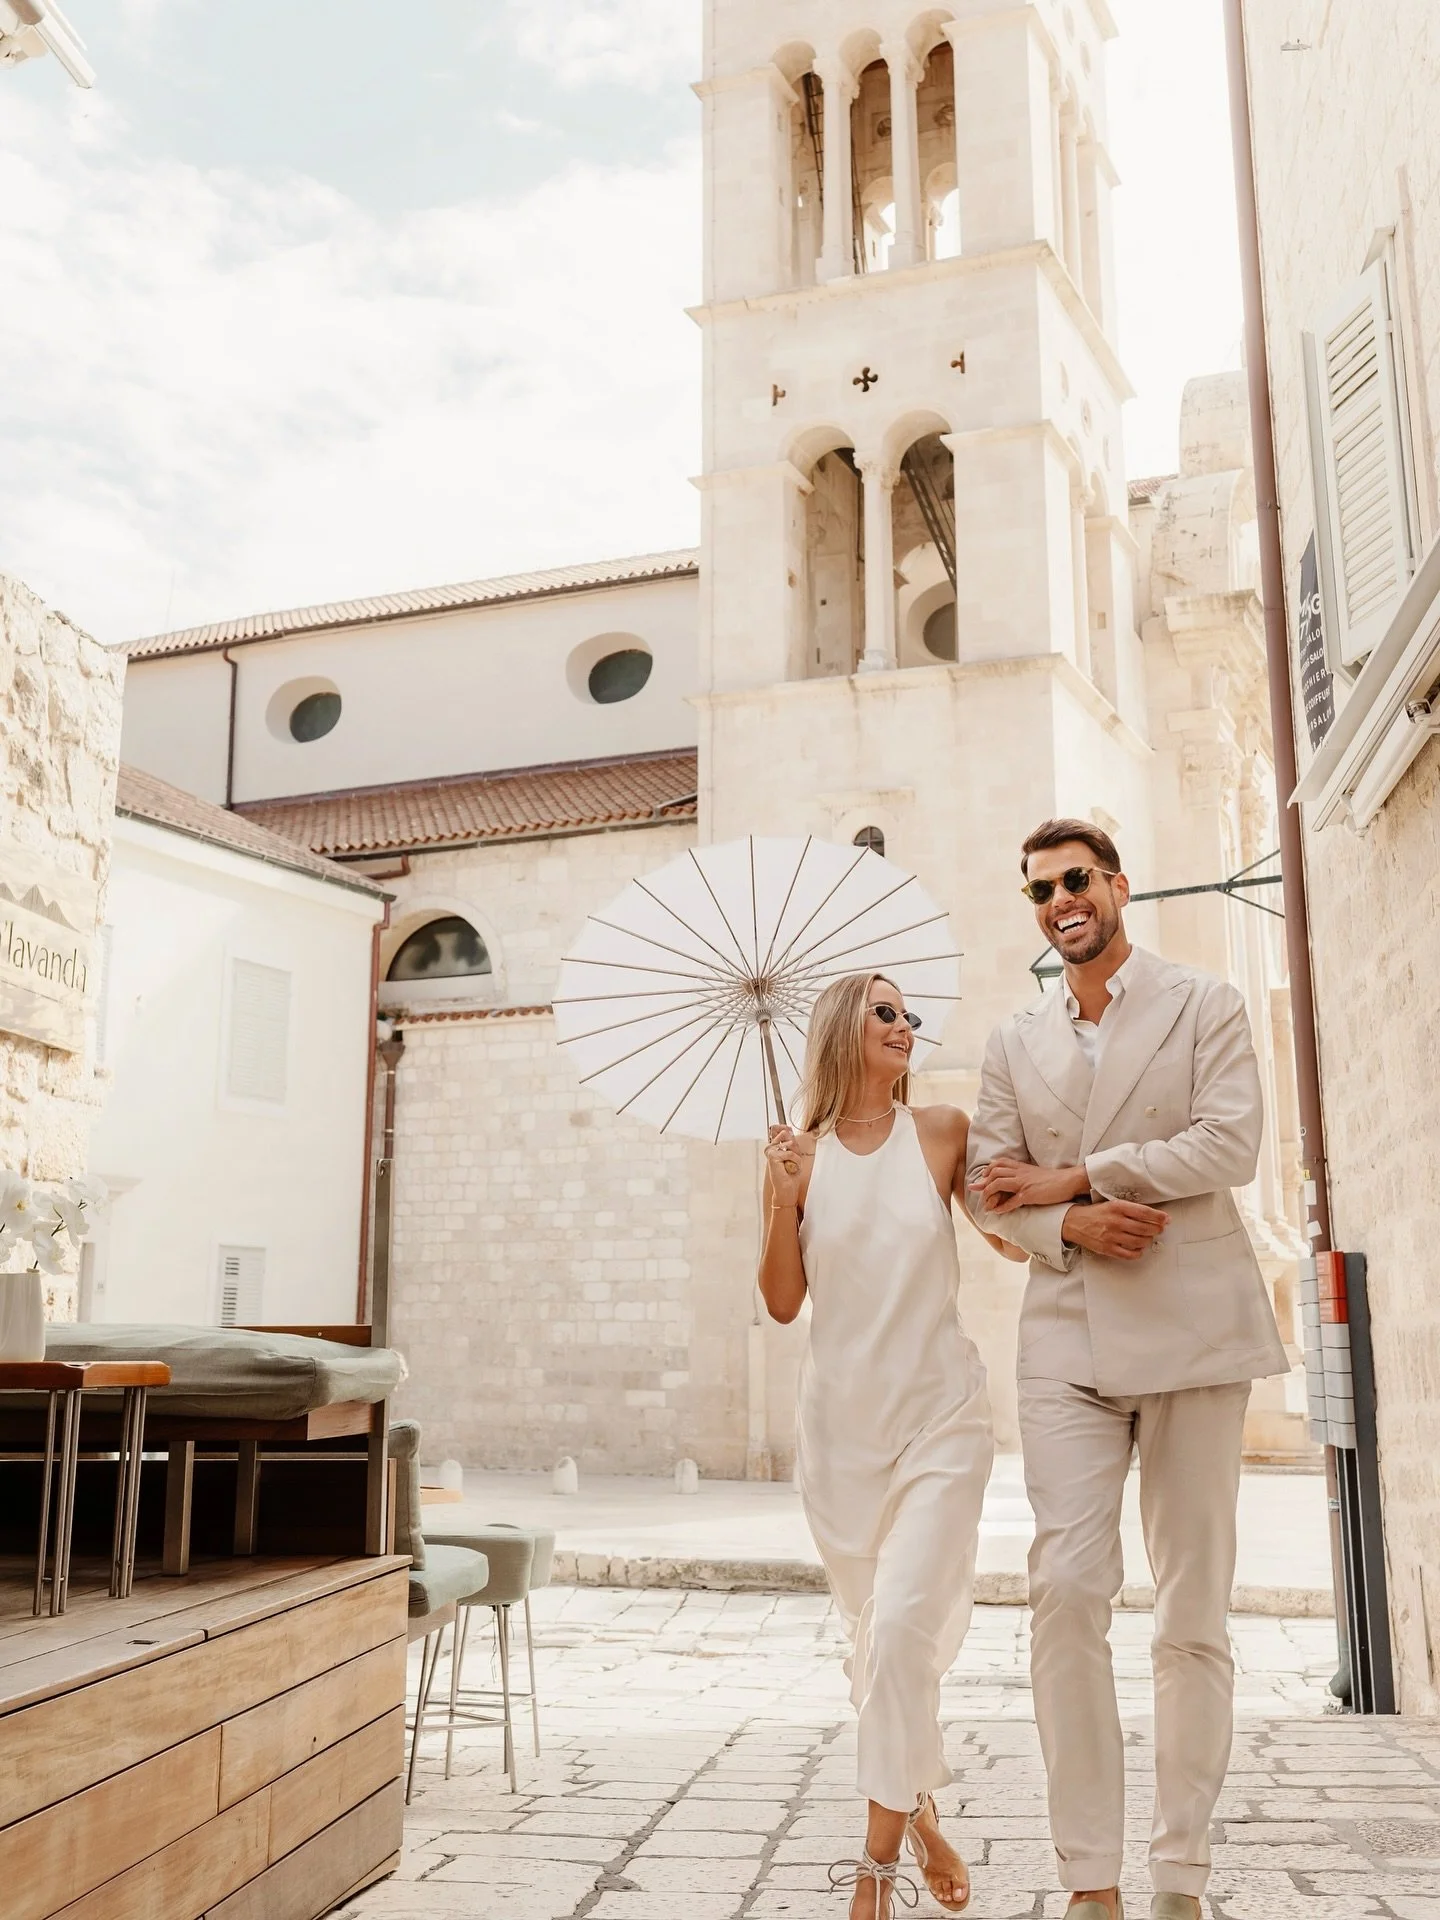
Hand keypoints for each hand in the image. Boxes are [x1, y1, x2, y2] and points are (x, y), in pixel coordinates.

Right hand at [764, 1126, 807, 1209]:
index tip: (790, 1133)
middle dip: (794, 1147)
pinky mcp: (772, 1156)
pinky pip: (790, 1153)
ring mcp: (770, 1151)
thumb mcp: (794, 1155)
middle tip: (792, 1160)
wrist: (787, 1189)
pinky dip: (795, 1161)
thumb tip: (786, 1130)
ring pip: (790, 1144)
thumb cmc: (791, 1174)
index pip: (780, 1129)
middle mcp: (771, 1147)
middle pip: (786, 1133)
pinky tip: (790, 1168)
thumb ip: (791, 1142)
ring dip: (796, 1156)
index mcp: (775, 1146)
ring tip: (791, 1165)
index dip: (787, 1129)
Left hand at [970, 1159, 1088, 1212]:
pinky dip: (1002, 1207)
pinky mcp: (1029, 1195)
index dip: (988, 1170)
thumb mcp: (1035, 1173)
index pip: (999, 1163)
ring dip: (989, 1194)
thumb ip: (1023, 1175)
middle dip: (984, 1183)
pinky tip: (997, 1212)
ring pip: (998, 1184)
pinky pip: (1011, 1201)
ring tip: (986, 1204)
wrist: (1068, 1181)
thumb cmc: (1053, 1179)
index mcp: (1021, 1167)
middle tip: (979, 1192)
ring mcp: (1024, 1184)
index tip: (982, 1177)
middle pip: (995, 1172)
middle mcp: (1020, 1173)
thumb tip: (1014, 1180)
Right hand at [1061, 1199, 1169, 1260]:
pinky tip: (1139, 1248)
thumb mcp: (1111, 1204)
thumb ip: (1129, 1209)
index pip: (1144, 1212)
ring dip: (1148, 1240)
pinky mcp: (1108, 1248)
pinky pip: (1130, 1254)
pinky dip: (1138, 1252)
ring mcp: (1112, 1236)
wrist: (1074, 1222)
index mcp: (1117, 1207)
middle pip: (1145, 1228)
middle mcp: (1115, 1221)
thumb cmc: (1095, 1213)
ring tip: (1148, 1237)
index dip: (1159, 1216)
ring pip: (1140, 1241)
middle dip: (1156, 1229)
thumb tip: (1150, 1215)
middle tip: (1159, 1229)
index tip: (1166, 1219)